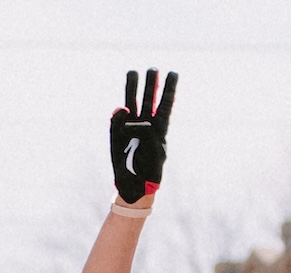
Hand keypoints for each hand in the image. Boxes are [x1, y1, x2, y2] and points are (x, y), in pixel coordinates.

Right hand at [109, 67, 176, 203]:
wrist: (135, 185)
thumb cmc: (150, 169)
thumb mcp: (155, 150)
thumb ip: (145, 130)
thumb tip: (127, 113)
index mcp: (160, 127)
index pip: (165, 103)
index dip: (169, 88)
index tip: (173, 73)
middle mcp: (146, 123)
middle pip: (148, 98)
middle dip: (151, 83)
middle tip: (152, 69)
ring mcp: (130, 126)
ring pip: (132, 102)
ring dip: (132, 88)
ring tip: (133, 72)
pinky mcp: (116, 133)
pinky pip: (117, 120)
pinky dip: (119, 115)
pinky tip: (123, 109)